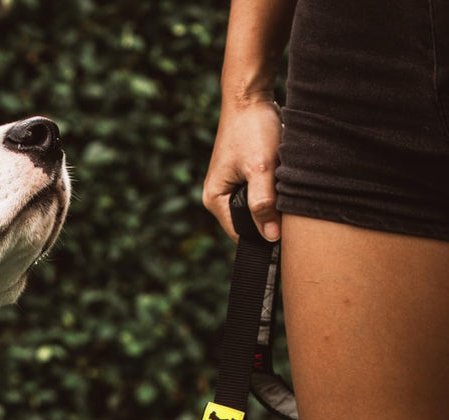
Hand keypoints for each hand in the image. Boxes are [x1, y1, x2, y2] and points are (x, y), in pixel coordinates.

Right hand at [202, 97, 282, 241]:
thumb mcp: (260, 168)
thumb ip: (264, 204)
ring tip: (285, 186)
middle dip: (270, 217)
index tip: (287, 232)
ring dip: (274, 201)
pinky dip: (274, 188)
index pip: (240, 233)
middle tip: (291, 206)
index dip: (263, 235)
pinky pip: (261, 193)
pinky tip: (282, 177)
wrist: (250, 95)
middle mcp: (219, 196)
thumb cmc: (251, 128)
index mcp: (214, 200)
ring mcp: (231, 185)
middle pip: (249, 222)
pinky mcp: (243, 175)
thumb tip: (271, 237)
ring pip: (258, 207)